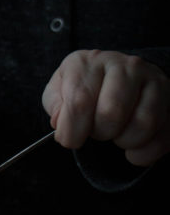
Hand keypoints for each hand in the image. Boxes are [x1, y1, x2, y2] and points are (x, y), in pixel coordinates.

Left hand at [42, 49, 169, 165]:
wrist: (118, 78)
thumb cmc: (85, 87)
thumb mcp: (60, 90)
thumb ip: (55, 105)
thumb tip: (61, 121)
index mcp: (90, 62)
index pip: (79, 101)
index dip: (72, 130)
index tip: (69, 139)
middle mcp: (125, 65)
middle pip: (112, 114)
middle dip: (99, 133)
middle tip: (97, 130)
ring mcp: (153, 80)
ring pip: (143, 124)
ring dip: (124, 142)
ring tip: (115, 135)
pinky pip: (162, 137)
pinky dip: (143, 153)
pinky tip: (132, 148)